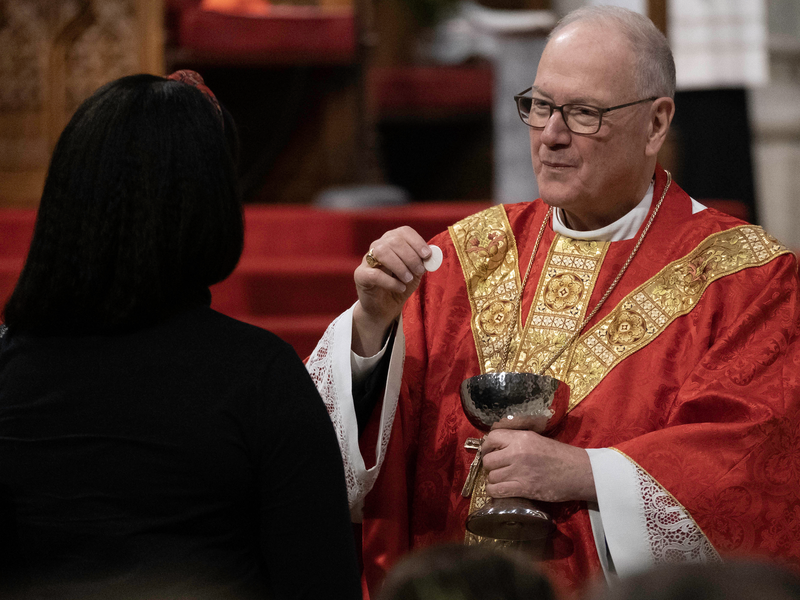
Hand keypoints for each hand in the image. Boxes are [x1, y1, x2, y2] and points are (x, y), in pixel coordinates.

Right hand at [352, 227, 430, 355]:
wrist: (384, 307)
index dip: (417, 242)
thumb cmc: (400, 285)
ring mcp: (367, 259)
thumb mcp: (415, 273)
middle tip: (419, 271)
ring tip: (408, 279)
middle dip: (410, 256)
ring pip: (382, 252)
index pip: (404, 232)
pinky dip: (391, 282)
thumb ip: (423, 263)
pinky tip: (400, 288)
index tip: (427, 255)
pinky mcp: (360, 275)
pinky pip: (374, 274)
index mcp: (392, 241)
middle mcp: (378, 246)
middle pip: (394, 240)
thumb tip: (432, 256)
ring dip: (400, 266)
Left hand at [481, 429, 596, 502]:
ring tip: (503, 480)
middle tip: (499, 468)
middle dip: (491, 466)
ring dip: (494, 480)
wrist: (580, 472)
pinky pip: (496, 491)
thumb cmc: (562, 456)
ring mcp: (519, 471)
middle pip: (488, 460)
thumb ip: (517, 442)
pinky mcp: (523, 488)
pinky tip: (500, 491)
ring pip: (491, 476)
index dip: (487, 446)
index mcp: (521, 438)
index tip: (490, 451)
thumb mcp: (537, 440)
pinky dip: (494, 492)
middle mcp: (517, 452)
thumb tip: (498, 447)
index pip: (492, 438)